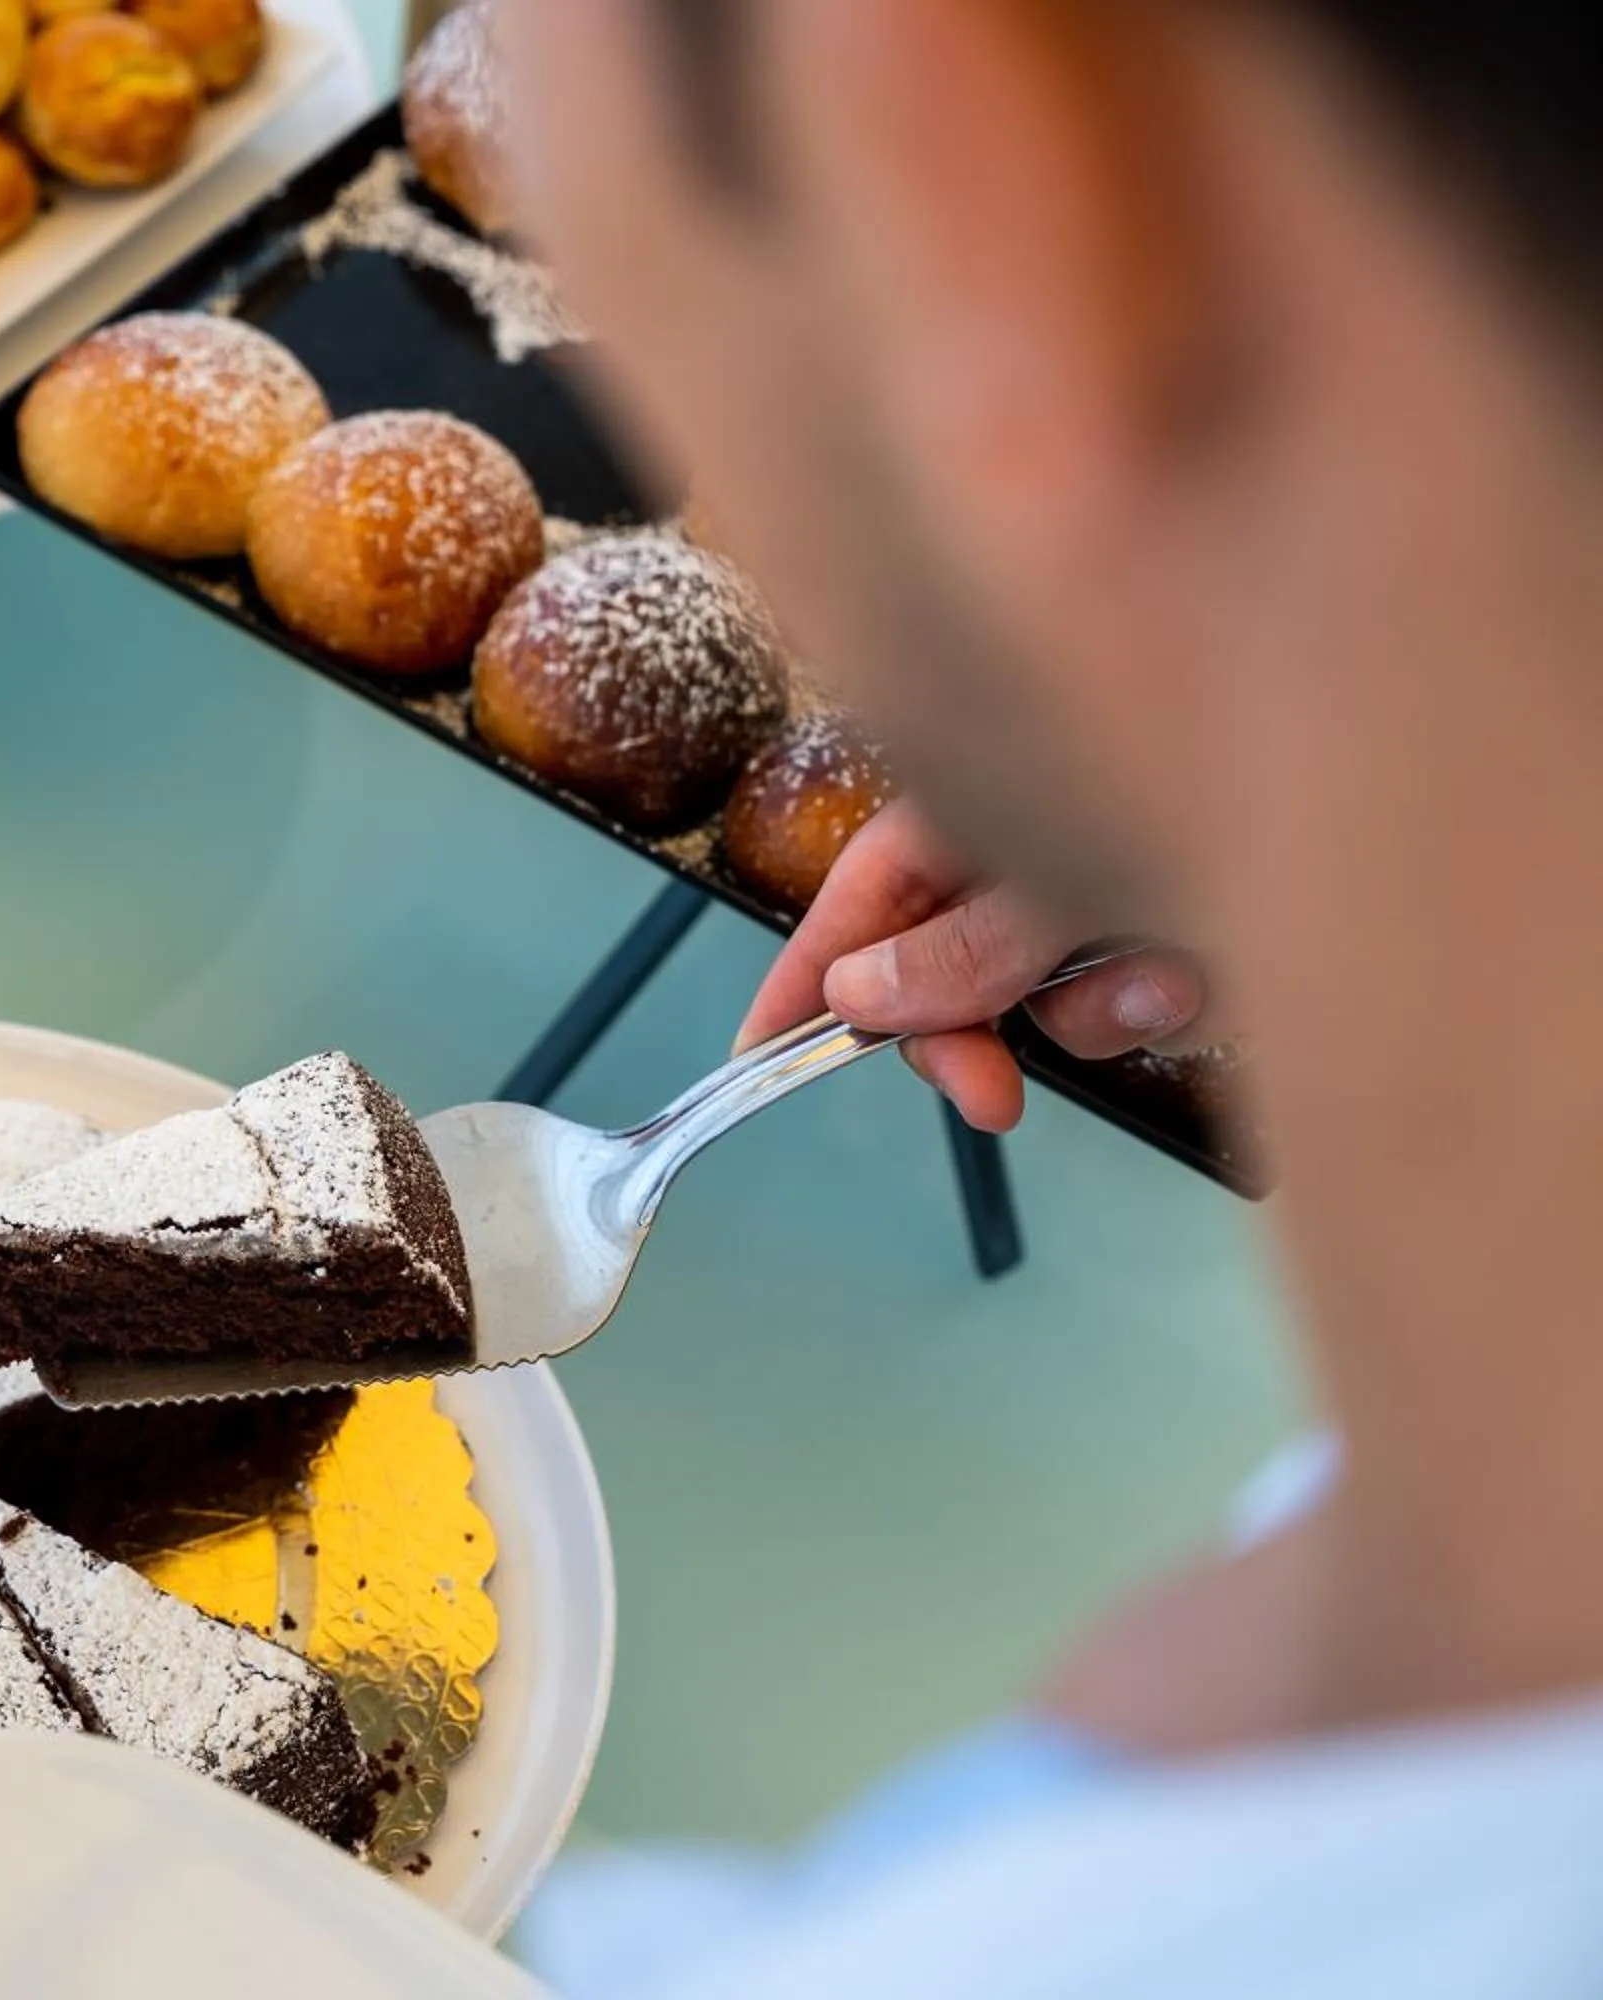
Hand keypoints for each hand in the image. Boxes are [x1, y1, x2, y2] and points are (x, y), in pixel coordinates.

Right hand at [733, 803, 1212, 1132]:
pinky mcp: (1167, 920)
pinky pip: (1127, 997)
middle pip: (941, 967)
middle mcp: (1022, 841)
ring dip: (1095, 1012)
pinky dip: (1159, 999)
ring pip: (1045, 996)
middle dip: (972, 1031)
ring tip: (1162, 980)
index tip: (757, 1060)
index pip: (850, 902)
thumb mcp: (1061, 878)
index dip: (799, 983)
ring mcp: (1096, 882)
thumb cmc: (1204, 782)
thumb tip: (857, 998)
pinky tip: (1203, 967)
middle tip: (991, 1098)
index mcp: (965, 800)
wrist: (1362, 782)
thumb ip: (958, 950)